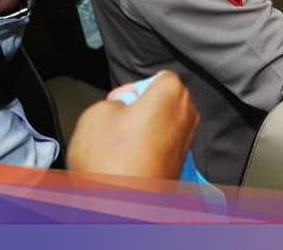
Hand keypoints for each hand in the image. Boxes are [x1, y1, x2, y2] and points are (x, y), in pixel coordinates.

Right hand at [67, 71, 198, 180]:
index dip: (132, 88)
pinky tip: (127, 162)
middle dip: (140, 109)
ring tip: (119, 147)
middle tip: (117, 123)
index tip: (118, 102)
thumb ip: (112, 99)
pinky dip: (146, 151)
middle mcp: (186, 114)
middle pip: (161, 102)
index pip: (157, 77)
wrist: (124, 206)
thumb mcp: (95, 113)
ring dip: (142, 132)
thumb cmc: (114, 163)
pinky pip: (160, 148)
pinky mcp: (180, 163)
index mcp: (171, 92)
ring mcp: (186, 140)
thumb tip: (119, 107)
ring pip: (160, 126)